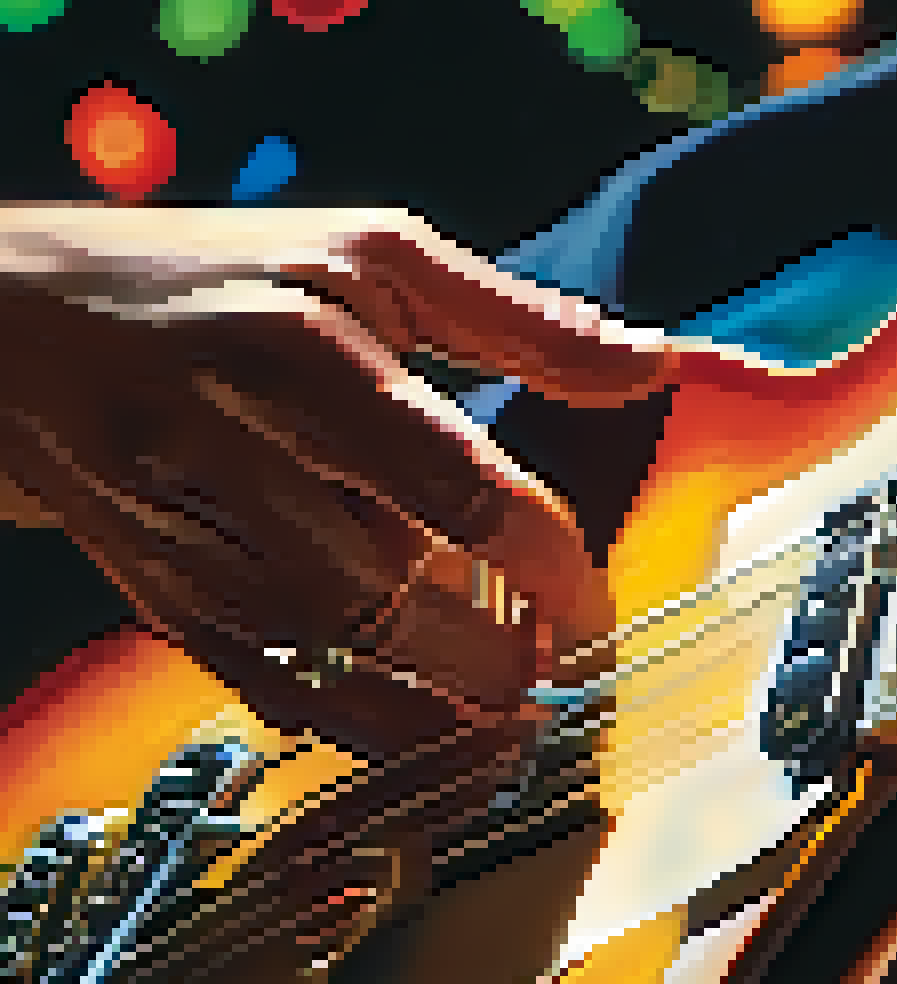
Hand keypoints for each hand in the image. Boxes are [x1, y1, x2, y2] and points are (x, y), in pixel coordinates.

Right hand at [0, 206, 674, 753]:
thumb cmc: (212, 276)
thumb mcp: (365, 257)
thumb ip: (516, 320)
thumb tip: (655, 360)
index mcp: (307, 351)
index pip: (452, 481)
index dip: (541, 560)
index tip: (596, 604)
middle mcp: (234, 442)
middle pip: (381, 587)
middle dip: (485, 652)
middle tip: (559, 674)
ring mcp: (178, 522)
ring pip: (317, 646)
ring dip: (426, 702)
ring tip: (512, 722)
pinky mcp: (145, 581)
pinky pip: (251, 675)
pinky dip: (340, 720)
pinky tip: (416, 735)